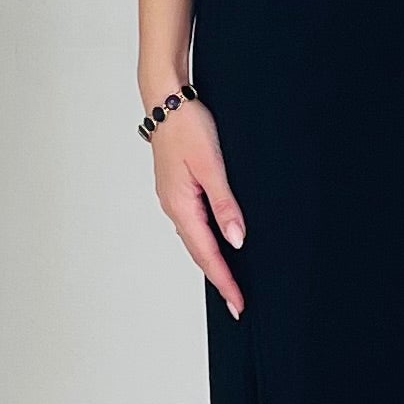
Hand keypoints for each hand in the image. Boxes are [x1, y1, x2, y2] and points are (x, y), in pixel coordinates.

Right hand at [151, 99, 247, 318]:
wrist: (166, 100)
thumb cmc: (188, 127)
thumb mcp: (213, 165)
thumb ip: (225, 204)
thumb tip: (236, 240)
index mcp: (181, 205)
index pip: (207, 253)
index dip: (224, 280)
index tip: (238, 303)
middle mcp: (173, 207)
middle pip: (198, 252)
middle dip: (219, 278)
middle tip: (237, 303)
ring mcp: (172, 199)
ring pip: (194, 239)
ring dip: (211, 261)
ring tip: (229, 281)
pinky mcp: (176, 189)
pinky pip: (192, 224)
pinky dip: (205, 241)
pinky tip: (215, 243)